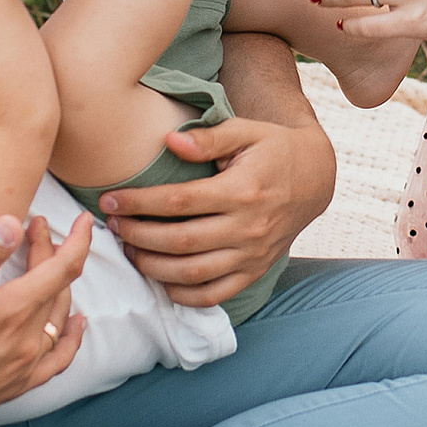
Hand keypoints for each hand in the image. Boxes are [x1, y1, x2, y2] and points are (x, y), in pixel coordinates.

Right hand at [0, 207, 95, 426]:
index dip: (76, 240)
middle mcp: (27, 341)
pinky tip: (75, 323)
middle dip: (53, 251)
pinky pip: (59, 357)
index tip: (82, 219)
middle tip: (35, 227)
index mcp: (10, 312)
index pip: (61, 268)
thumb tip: (12, 224)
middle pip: (57, 287)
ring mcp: (26, 366)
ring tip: (46, 260)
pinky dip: (72, 335)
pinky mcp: (19, 385)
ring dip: (59, 284)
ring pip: (59, 316)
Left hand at [100, 113, 334, 307]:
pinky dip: (183, 294)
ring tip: (129, 250)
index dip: (139, 203)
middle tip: (113, 225)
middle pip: (180, 241)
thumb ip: (208, 138)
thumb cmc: (273, 149)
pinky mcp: (255, 272)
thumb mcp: (246, 131)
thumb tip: (170, 142)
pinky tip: (160, 279)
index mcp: (242, 191)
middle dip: (138, 235)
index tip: (110, 200)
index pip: (179, 202)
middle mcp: (248, 228)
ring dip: (152, 266)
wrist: (316, 178)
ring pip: (192, 273)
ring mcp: (252, 255)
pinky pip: (214, 295)